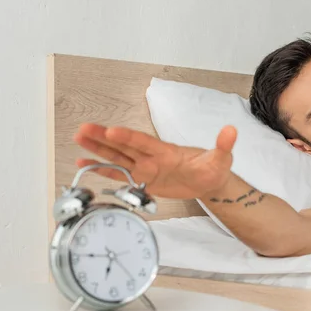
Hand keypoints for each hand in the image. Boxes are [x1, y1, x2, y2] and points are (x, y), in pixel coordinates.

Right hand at [73, 123, 235, 198]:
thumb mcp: (221, 159)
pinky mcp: (143, 180)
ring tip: (78, 141)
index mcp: (166, 151)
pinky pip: (119, 174)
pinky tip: (86, 163)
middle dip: (104, 138)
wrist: (209, 180)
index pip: (144, 142)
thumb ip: (223, 145)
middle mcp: (151, 157)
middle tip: (83, 129)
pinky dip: (103, 170)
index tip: (111, 130)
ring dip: (98, 150)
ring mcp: (145, 167)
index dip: (128, 137)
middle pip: (124, 146)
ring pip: (118, 157)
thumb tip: (232, 130)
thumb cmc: (213, 167)